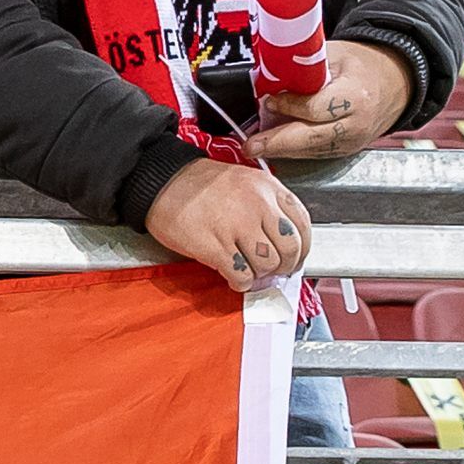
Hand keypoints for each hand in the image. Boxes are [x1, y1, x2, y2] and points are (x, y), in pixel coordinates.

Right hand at [143, 158, 314, 287]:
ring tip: (248, 270)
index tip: (295, 258)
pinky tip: (233, 276)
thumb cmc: (199, 183)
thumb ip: (268, 204)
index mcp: (268, 188)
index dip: (302, 248)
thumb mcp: (244, 180)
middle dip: (284, 266)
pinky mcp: (214, 247)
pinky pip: (241, 275)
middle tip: (273, 270)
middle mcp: (257, 205)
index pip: (302, 225)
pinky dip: (240, 282)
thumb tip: (282, 240)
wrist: (161, 182)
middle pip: (289, 249)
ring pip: (266, 265)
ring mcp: (236, 227)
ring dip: (259, 274)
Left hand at [244, 38, 410, 163]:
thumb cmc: (362, 65)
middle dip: (277, 142)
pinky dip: (294, 150)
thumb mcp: (334, 54)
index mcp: (356, 96)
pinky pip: (316, 153)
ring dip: (281, 149)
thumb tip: (268, 75)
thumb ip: (304, 67)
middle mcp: (356, 124)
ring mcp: (352, 141)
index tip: (267, 100)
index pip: (316, 107)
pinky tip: (275, 146)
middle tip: (251, 145)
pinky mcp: (345, 150)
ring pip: (311, 150)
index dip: (289, 105)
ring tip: (256, 146)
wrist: (394, 83)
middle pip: (312, 138)